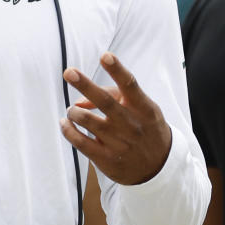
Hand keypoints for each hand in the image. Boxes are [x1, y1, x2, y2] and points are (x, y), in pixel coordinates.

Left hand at [60, 52, 172, 184]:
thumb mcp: (141, 108)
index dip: (117, 70)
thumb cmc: (144, 128)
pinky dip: (68, 130)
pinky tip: (65, 123)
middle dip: (85, 85)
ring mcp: (118, 143)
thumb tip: (78, 100)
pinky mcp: (106, 159)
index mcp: (143, 108)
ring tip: (72, 111)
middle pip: (105, 102)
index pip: (130, 85)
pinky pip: (80, 142)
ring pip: (87, 120)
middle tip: (69, 72)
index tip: (105, 56)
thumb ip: (113, 96)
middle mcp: (131, 124)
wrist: (159, 168)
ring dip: (73, 111)